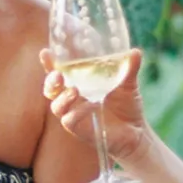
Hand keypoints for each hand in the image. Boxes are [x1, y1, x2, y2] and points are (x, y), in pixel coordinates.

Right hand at [40, 47, 151, 163]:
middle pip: (51, 90)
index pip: (58, 73)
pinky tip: (92, 105)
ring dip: (62, 98)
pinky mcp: (80, 130)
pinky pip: (70, 121)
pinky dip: (78, 112)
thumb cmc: (127, 105)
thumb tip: (135, 51)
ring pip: (56, 107)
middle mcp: (73, 100)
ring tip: (74, 90)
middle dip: (50, 81)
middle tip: (58, 75)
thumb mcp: (129, 83)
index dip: (49, 64)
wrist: (136, 131)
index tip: (46, 52)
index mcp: (79, 85)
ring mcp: (75, 115)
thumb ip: (129, 67)